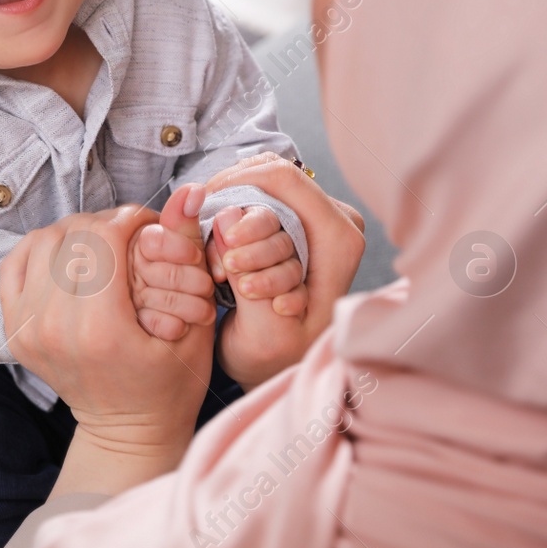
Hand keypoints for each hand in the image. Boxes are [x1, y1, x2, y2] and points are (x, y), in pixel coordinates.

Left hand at [0, 203, 211, 495]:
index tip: (149, 224)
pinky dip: (39, 249)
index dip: (131, 218)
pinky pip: (14, 263)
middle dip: (105, 224)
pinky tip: (68, 255)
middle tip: (130, 233)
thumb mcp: (195, 321)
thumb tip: (187, 192)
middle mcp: (53, 328)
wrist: (128, 431)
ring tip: (102, 244)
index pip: (103, 237)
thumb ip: (186, 251)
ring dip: (73, 232)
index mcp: (99, 329)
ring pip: (41, 241)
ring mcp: (27, 329)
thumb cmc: (172, 383)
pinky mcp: (13, 328)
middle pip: (71, 235)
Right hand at [203, 154, 365, 389]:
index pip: (284, 179)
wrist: (280, 368)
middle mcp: (334, 222)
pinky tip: (224, 261)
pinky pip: (251, 198)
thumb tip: (226, 217)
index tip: (206, 215)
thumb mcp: (265, 332)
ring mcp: (314, 221)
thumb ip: (248, 277)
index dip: (236, 185)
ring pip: (257, 186)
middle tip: (222, 265)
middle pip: (269, 181)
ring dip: (227, 225)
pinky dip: (227, 225)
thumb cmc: (278, 358)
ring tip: (225, 272)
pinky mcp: (293, 224)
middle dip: (233, 218)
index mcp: (340, 240)